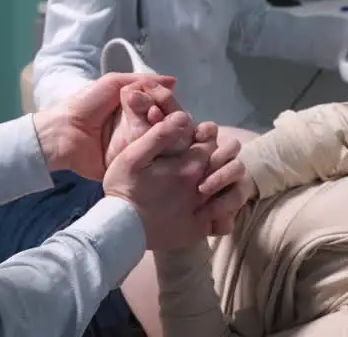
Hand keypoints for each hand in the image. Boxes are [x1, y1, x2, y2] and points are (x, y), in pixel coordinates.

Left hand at [33, 72, 179, 180]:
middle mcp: (138, 128)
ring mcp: (135, 147)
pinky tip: (160, 145)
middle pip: (163, 123)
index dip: (167, 102)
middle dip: (167, 117)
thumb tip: (174, 81)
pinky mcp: (130, 164)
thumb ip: (142, 81)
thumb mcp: (112, 83)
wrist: (64, 132)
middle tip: (163, 115)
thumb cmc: (86, 105)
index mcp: (135, 109)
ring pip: (159, 140)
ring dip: (163, 133)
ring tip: (161, 128)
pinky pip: (148, 159)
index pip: (160, 106)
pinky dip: (155, 152)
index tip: (168, 99)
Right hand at [106, 85, 249, 234]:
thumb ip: (160, 135)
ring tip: (213, 179)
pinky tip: (211, 205)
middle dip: (222, 157)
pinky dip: (223, 211)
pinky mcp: (196, 231)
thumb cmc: (123, 187)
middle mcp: (200, 189)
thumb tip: (184, 117)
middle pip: (225, 166)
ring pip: (229, 192)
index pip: (211, 144)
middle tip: (209, 155)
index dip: (206, 137)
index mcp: (187, 167)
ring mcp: (200, 213)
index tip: (197, 138)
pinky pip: (221, 220)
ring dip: (226, 183)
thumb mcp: (133, 155)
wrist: (118, 229)